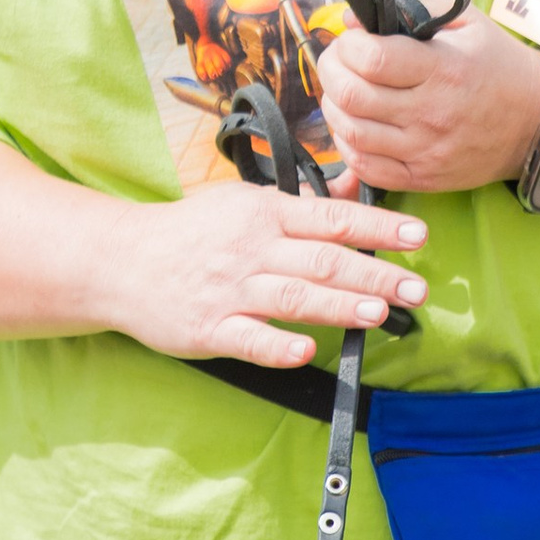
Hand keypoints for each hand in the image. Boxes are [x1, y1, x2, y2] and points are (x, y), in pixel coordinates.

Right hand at [104, 180, 427, 369]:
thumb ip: (303, 202)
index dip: (378, 228)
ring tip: (379, 314)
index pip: (333, 219)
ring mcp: (230, 290)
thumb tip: (356, 189)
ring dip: (338, 306)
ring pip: (293, 298)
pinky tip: (306, 351)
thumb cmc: (192, 231)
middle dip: (374, 275)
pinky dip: (277, 345)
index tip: (418, 237)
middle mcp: (251, 250)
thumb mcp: (245, 202)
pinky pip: (248, 338)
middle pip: (323, 261)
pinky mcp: (209, 328)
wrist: (121, 260)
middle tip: (416, 289)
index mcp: (264, 215)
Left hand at [316, 14, 539, 194]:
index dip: (347, 46)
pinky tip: (354, 127)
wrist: (538, 122)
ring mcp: (426, 150)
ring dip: (334, 109)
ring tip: (343, 93)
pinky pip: (367, 168)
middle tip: (338, 63)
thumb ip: (411, 8)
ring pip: (352, 134)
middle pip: (352, 96)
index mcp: (442, 68)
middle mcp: (432, 112)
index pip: (371, 59)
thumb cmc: (499, 66)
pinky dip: (348, 147)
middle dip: (330, 73)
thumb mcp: (466, 22)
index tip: (352, 40)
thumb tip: (353, 19)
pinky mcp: (424, 177)